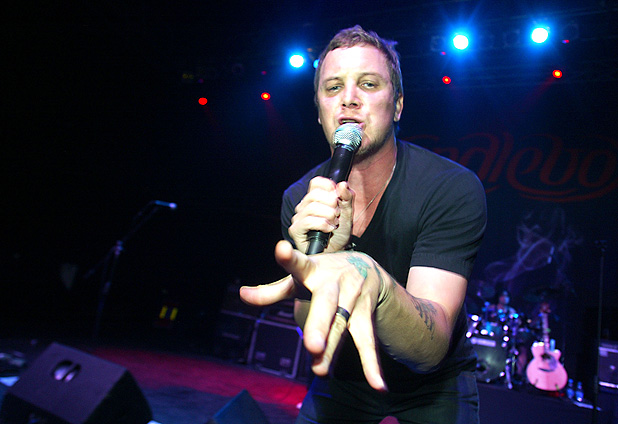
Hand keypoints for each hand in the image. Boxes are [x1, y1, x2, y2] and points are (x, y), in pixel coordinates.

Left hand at [241, 240, 386, 390]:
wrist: (367, 266)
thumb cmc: (322, 273)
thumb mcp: (299, 277)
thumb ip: (272, 290)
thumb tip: (242, 294)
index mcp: (313, 270)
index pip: (299, 264)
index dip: (289, 258)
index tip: (281, 249)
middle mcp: (335, 283)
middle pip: (327, 305)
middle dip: (320, 325)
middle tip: (312, 345)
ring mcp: (353, 298)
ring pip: (343, 325)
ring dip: (334, 349)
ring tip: (321, 371)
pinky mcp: (366, 314)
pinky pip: (368, 341)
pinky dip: (372, 364)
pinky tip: (377, 385)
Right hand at [288, 177, 354, 252]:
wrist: (337, 252)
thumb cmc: (339, 233)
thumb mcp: (347, 214)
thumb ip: (347, 198)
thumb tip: (343, 185)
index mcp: (314, 199)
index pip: (316, 183)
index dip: (328, 186)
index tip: (337, 196)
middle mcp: (304, 207)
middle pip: (314, 194)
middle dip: (331, 203)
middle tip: (338, 214)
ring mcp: (298, 218)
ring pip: (311, 207)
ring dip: (328, 215)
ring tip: (335, 223)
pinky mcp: (295, 230)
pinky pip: (307, 221)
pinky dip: (322, 224)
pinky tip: (329, 229)